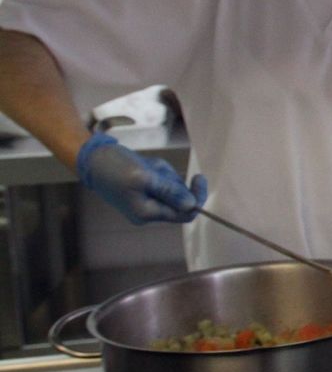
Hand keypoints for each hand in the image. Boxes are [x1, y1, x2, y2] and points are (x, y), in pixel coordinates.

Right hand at [76, 132, 206, 223]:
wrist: (93, 158)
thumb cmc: (114, 167)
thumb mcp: (144, 177)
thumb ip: (169, 192)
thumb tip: (192, 205)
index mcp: (147, 214)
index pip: (185, 214)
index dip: (196, 197)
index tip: (198, 177)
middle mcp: (148, 212)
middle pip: (180, 198)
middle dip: (172, 179)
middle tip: (157, 168)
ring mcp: (147, 201)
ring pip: (172, 186)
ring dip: (164, 172)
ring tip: (146, 166)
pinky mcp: (145, 190)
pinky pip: (163, 179)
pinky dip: (159, 169)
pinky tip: (144, 165)